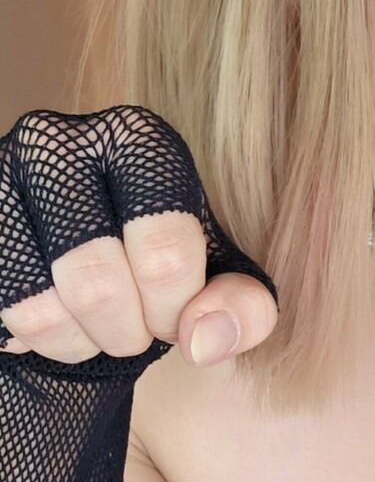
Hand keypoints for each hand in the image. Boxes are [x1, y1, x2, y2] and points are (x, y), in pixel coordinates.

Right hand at [0, 105, 277, 366]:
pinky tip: (52, 317)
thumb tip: (204, 340)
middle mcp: (56, 141)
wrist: (81, 260)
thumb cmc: (157, 262)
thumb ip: (244, 308)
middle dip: (125, 333)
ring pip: (40, 309)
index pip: (165, 253)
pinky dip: (33, 340)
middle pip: (97, 285)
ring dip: (76, 343)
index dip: (174, 310)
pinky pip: (2, 315)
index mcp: (136, 138)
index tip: (175, 317)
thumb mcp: (220, 280)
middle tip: (133, 331)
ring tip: (93, 327)